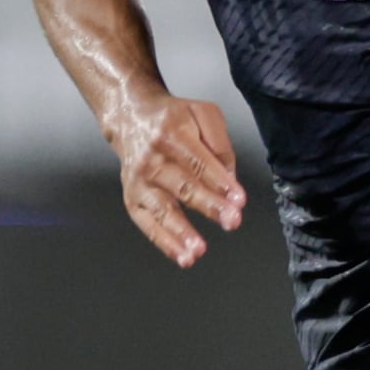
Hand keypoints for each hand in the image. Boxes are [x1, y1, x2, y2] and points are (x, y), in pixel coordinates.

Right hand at [106, 92, 243, 266]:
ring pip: (162, 209)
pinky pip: (147, 224)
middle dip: (208, 206)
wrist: (131, 117)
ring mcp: (140, 180)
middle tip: (231, 221)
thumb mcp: (203, 113)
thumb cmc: (172, 119)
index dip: (220, 182)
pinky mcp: (133, 198)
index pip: (199, 161)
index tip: (238, 199)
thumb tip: (229, 178)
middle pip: (183, 186)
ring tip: (198, 250)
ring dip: (181, 232)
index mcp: (171, 133)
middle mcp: (152, 158)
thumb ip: (221, 143)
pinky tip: (182, 256)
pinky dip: (164, 242)